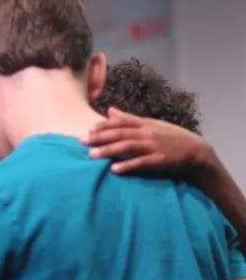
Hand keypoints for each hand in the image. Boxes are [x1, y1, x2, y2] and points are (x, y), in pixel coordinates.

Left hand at [82, 107, 211, 175]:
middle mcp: (147, 133)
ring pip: (126, 147)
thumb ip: (129, 119)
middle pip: (119, 133)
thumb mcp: (152, 124)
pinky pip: (140, 163)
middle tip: (81, 141)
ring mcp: (153, 146)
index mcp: (145, 124)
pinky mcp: (159, 161)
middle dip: (99, 137)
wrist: (197, 152)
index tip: (87, 129)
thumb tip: (110, 110)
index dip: (103, 125)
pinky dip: (127, 165)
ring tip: (92, 156)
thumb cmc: (172, 138)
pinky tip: (114, 169)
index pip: (120, 122)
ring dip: (108, 151)